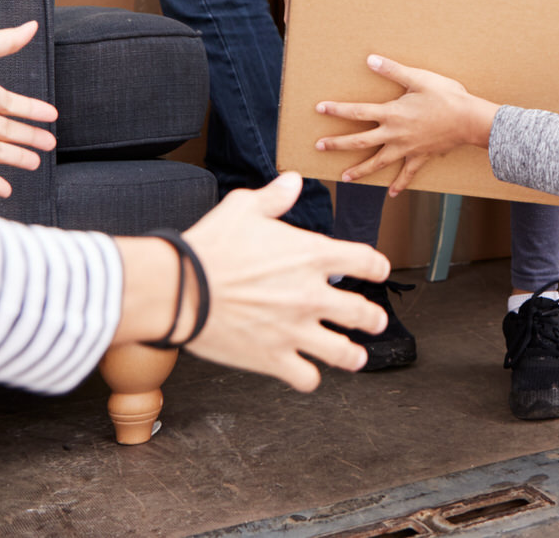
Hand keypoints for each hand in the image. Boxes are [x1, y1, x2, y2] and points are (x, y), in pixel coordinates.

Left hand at [0, 22, 56, 198]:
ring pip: (0, 152)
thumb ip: (4, 40)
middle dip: (31, 136)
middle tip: (51, 143)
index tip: (52, 114)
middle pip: (10, 130)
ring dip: (19, 157)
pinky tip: (7, 191)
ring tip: (38, 163)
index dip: (33, 109)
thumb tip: (31, 26)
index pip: (13, 104)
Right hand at [115, 174, 392, 389]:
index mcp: (312, 256)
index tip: (379, 271)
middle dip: (373, 319)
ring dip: (354, 355)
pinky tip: (307, 374)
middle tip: (375, 321)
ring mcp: (295, 330)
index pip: (366, 261)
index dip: (377, 266)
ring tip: (356, 356)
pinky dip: (309, 378)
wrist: (180, 288)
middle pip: (363, 313)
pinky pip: (306, 378)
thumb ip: (274, 196)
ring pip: (344, 353)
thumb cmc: (210, 247)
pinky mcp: (274, 358)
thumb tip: (292, 181)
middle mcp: (312, 295)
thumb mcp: (243, 207)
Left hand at [314, 55, 498, 195]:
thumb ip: (393, 70)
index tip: (320, 108)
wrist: (468, 120)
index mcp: (391, 113)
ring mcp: (406, 149)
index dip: (337, 110)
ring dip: (360, 170)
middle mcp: (394, 134)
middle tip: (319, 146)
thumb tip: (370, 59)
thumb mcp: (419, 78)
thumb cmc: (445, 96)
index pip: (357, 111)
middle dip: (338, 144)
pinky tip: (392, 194)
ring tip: (344, 177)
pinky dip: (399, 184)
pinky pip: (407, 174)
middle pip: (360, 141)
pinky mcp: (420, 157)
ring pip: (378, 163)